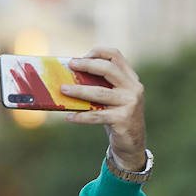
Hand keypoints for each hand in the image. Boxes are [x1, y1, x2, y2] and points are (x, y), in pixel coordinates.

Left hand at [62, 48, 146, 170]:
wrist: (132, 142)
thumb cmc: (116, 116)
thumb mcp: (113, 97)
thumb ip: (100, 85)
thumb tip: (69, 77)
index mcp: (130, 78)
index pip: (116, 55)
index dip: (98, 52)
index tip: (80, 57)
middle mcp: (133, 88)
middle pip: (108, 69)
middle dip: (87, 65)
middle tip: (70, 65)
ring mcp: (129, 104)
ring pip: (99, 93)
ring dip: (79, 91)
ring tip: (63, 90)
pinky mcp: (122, 120)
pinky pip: (97, 116)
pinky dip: (81, 116)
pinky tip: (69, 117)